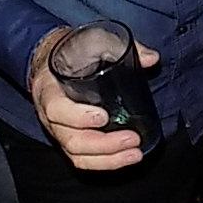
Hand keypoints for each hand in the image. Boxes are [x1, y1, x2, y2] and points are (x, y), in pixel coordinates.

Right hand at [27, 26, 157, 170]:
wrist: (53, 58)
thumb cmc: (75, 50)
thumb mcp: (93, 40)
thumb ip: (120, 47)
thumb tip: (152, 58)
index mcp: (49, 88)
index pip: (55, 109)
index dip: (77, 117)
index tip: (103, 117)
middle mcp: (50, 115)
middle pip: (70, 139)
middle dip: (103, 145)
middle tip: (132, 139)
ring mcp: (59, 130)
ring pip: (77, 154)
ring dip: (107, 159)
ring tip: (134, 154)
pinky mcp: (71, 138)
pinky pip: (83, 158)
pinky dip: (105, 163)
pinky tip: (127, 158)